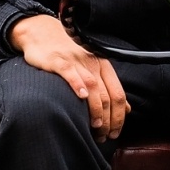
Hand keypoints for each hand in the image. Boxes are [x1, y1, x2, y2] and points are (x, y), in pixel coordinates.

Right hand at [10, 14, 128, 140]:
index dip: (119, 117)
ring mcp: (77, 62)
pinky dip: (78, 85)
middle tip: (103, 136)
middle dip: (108, 120)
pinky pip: (71, 73)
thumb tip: (127, 108)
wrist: (43, 33)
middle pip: (107, 95)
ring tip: (95, 127)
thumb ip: (109, 87)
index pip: (118, 94)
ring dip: (96, 110)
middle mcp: (93, 64)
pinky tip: (81, 98)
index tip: (114, 133)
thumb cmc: (67, 55)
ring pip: (93, 87)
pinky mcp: (59, 61)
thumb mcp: (92, 68)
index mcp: (104, 66)